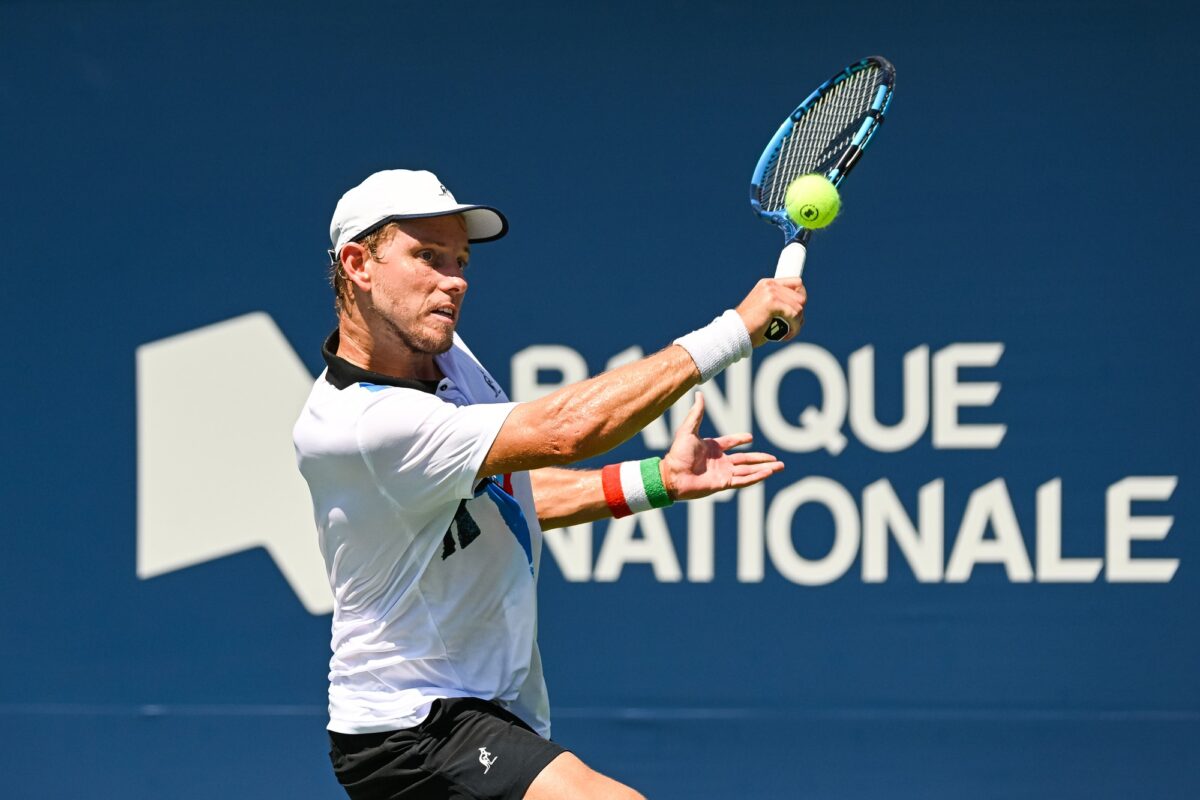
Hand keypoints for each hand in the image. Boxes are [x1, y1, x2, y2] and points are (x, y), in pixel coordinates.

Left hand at [659, 392, 783, 500]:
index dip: (740, 440)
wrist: (672, 475)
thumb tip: (699, 394)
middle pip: (746, 459)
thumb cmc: (677, 453)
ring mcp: (723, 473)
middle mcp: (720, 461)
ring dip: (764, 468)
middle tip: (777, 459)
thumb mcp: (688, 430)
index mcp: (712, 448)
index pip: (731, 443)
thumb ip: (696, 413)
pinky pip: (744, 480)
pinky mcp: (724, 483)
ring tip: (779, 467)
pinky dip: (757, 476)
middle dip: (761, 459)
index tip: (750, 438)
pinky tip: (768, 473)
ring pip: (749, 470)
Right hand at [734, 278, 806, 345]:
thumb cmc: (749, 328)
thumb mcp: (765, 311)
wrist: (734, 333)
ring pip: (799, 307)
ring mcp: (771, 292)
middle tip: (791, 327)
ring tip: (787, 333)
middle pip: (801, 296)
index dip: (800, 300)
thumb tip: (800, 309)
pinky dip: (794, 328)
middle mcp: (770, 285)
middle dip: (799, 315)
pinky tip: (785, 336)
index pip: (797, 283)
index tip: (795, 316)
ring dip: (797, 323)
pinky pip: (794, 314)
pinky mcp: (772, 302)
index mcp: (768, 284)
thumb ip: (779, 304)